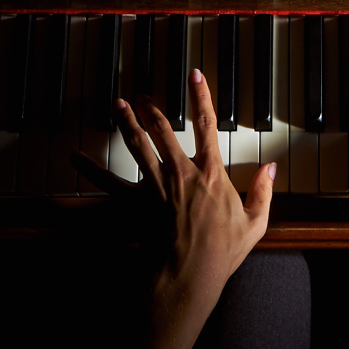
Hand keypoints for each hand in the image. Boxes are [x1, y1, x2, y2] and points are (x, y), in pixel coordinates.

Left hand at [73, 68, 275, 317]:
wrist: (190, 273)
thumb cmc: (222, 252)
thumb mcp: (255, 222)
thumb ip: (263, 192)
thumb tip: (272, 169)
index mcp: (211, 174)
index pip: (207, 125)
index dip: (202, 97)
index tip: (195, 75)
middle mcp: (181, 172)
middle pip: (163, 130)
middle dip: (153, 109)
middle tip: (144, 96)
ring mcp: (156, 186)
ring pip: (137, 146)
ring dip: (127, 123)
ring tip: (118, 105)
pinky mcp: (136, 203)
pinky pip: (109, 183)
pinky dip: (90, 170)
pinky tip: (76, 157)